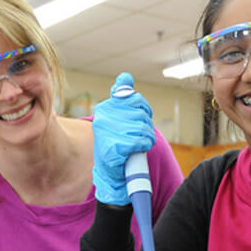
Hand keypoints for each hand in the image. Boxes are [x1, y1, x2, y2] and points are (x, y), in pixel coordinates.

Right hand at [92, 72, 154, 205]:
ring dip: (146, 137)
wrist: (110, 173)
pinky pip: (140, 140)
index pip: (133, 98)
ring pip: (142, 127)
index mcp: (104, 109)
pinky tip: (137, 150)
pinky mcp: (114, 146)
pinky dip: (144, 146)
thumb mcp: (118, 119)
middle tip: (139, 135)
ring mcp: (108, 132)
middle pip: (140, 113)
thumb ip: (122, 98)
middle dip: (145, 125)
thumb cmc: (117, 145)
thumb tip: (126, 76)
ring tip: (138, 144)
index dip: (143, 108)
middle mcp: (103, 117)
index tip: (141, 118)